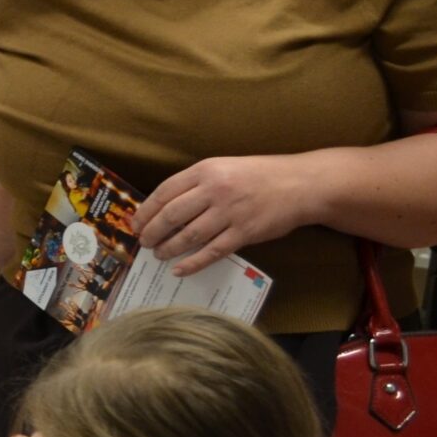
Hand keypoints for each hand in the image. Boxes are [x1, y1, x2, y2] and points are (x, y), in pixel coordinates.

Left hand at [137, 155, 314, 273]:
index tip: (135, 223)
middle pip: (171, 215)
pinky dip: (192, 263)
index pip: (164, 192)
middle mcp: (215, 190)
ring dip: (168, 248)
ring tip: (158, 255)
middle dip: (152, 232)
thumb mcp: (225, 167)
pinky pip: (211, 252)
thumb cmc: (261, 175)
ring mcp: (230, 212)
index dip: (145, 211)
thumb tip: (165, 206)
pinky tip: (179, 269)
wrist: (302, 184)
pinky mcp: (244, 233)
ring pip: (188, 236)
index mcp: (206, 170)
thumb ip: (197, 183)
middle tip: (143, 242)